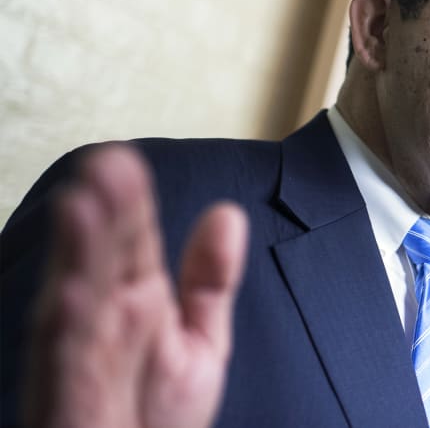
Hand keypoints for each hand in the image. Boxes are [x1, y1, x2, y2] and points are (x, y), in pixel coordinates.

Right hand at [24, 145, 247, 427]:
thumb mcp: (197, 342)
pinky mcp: (69, 397)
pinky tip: (73, 289)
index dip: (129, 202)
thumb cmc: (156, 417)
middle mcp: (104, 323)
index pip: (130, 241)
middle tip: (107, 164)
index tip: (124, 159)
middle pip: (101, 259)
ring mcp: (82, 359)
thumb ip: (210, 281)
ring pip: (77, 298)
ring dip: (77, 254)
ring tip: (81, 205)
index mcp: (136, 302)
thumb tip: (228, 214)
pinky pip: (68, 359)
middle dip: (103, 214)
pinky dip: (70, 325)